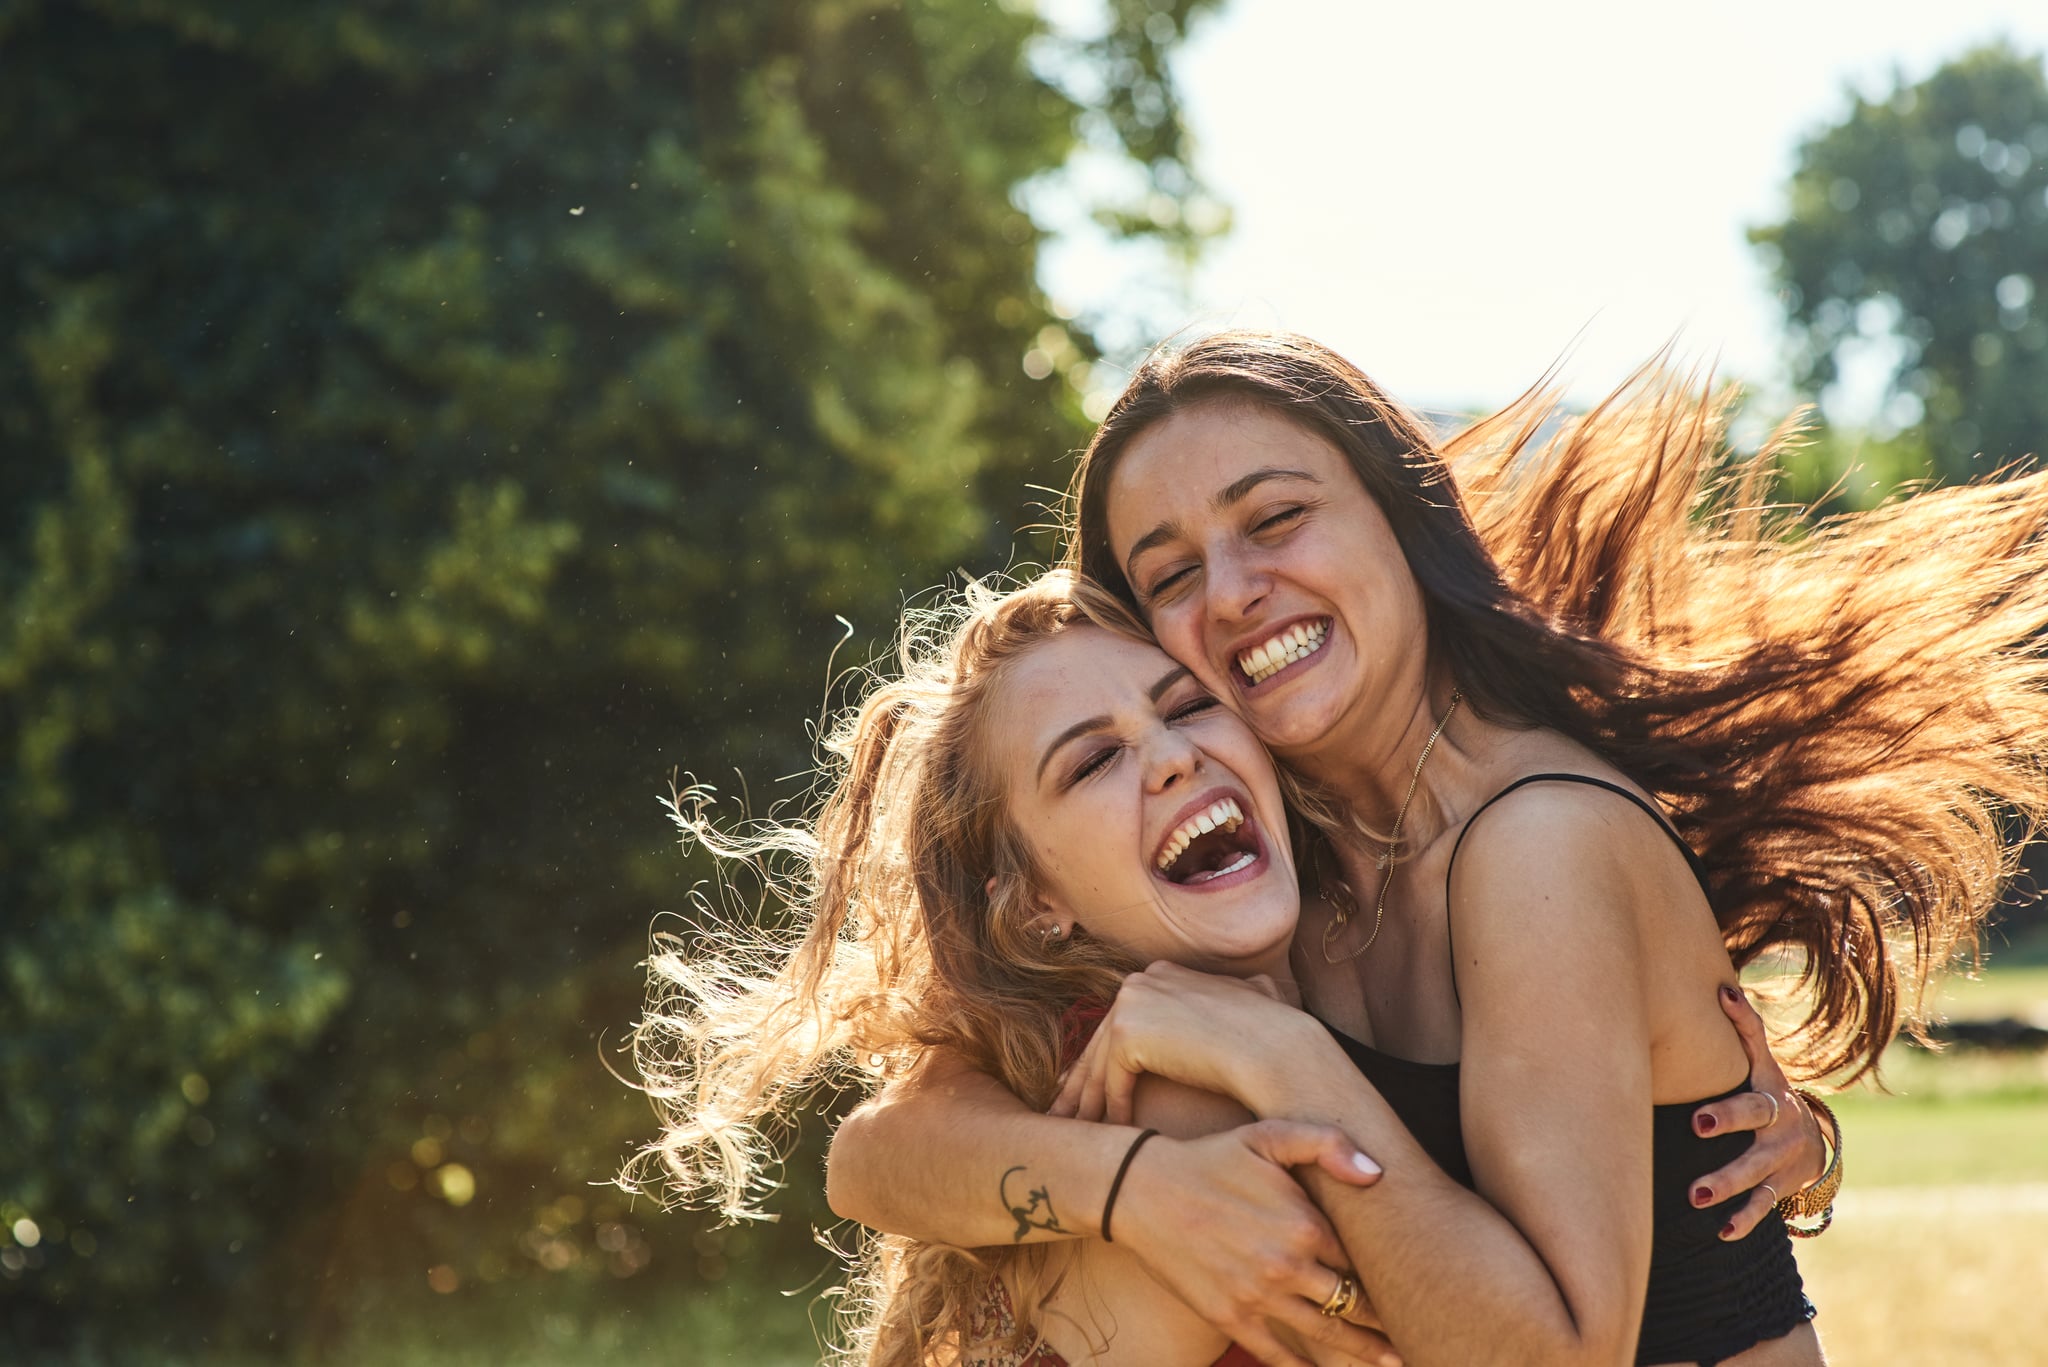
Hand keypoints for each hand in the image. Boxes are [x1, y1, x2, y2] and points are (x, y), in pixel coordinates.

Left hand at [1051, 962, 1330, 1123]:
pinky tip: (1118, 1135)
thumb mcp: (1239, 1009)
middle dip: (1085, 1080)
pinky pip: (1113, 1082)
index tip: (1094, 1086)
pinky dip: (1114, 1110)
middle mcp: (1140, 979)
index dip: (1107, 1057)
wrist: (1278, 1051)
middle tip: (1070, 1114)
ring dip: (1091, 1102)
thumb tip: (1217, 1015)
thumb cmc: (1272, 1037)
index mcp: (1161, 972)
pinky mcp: (1129, 1031)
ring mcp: (1131, 1002)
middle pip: (1103, 1040)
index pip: (1124, 1019)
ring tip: (1084, 1133)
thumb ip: (1211, 1008)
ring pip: (1102, 1063)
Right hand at [1113, 1121, 1398, 1366]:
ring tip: (1394, 1361)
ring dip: (1364, 1352)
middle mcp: (1287, 1265)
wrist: (1142, 1190)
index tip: (1414, 1280)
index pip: (1363, 1257)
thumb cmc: (1210, 1158)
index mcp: (1305, 1223)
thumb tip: (1376, 1174)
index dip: (1389, 1270)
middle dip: (1387, 1320)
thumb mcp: (1267, 1136)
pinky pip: (1279, 1354)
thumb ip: (1325, 1143)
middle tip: (1418, 1331)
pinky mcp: (1231, 1317)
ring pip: (1327, 1334)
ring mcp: (1258, 1296)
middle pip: (1353, 1302)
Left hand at [1688, 984, 1827, 1239]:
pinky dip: (1744, 1220)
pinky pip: (1764, 1206)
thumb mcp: (1763, 1065)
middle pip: (1755, 1130)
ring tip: (1696, 1197)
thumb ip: (1744, 1029)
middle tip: (1695, 1135)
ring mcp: (1781, 1161)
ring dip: (1727, 1185)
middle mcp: (1778, 1129)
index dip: (1728, 1106)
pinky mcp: (1780, 1187)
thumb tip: (1721, 988)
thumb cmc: (1769, 1092)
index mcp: (1770, 1097)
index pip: (1751, 1099)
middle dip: (1727, 1132)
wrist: (1813, 1137)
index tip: (1697, 1117)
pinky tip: (1722, 1232)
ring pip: (1755, 1174)